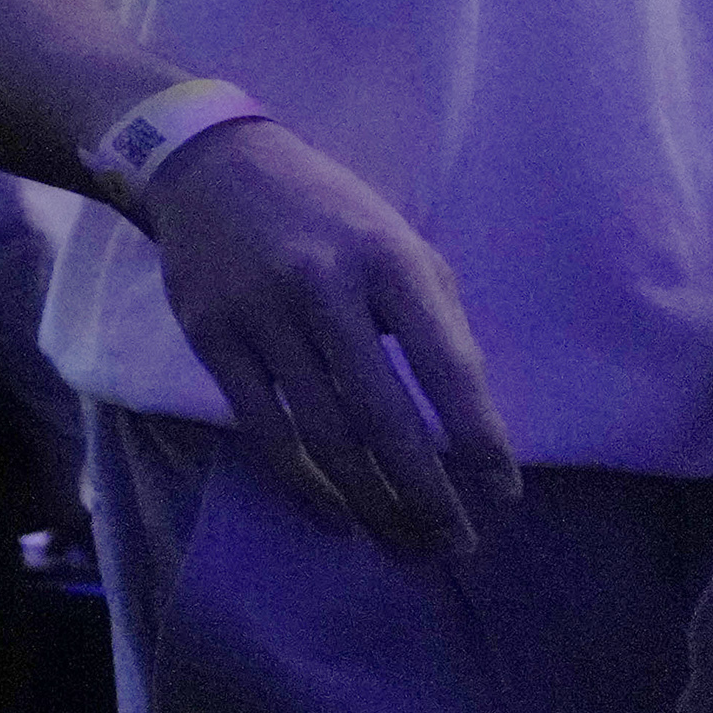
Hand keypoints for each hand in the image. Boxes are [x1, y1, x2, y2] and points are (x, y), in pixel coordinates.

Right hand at [142, 117, 519, 553]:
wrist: (209, 166)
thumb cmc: (327, 213)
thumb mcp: (399, 242)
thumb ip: (436, 322)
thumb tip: (466, 423)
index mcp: (387, 259)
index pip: (445, 363)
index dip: (478, 436)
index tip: (502, 495)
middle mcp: (322, 285)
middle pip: (382, 415)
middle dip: (426, 493)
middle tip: (456, 546)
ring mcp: (259, 312)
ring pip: (323, 434)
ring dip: (371, 503)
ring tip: (404, 545)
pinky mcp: (209, 334)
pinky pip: (263, 428)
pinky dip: (304, 484)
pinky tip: (337, 515)